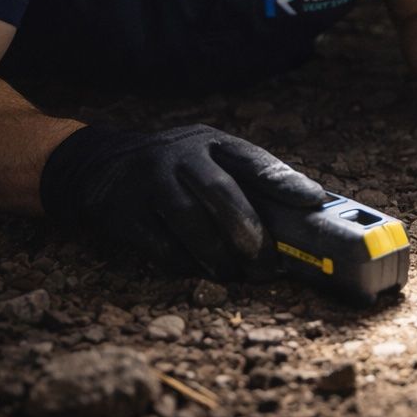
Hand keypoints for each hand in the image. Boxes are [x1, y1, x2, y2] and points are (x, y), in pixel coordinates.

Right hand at [40, 124, 326, 278]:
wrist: (102, 166)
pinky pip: (160, 244)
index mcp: (212, 142)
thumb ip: (246, 181)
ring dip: (218, 255)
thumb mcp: (208, 158)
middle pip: (220, 193)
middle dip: (248, 231)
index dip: (286, 182)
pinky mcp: (125, 211)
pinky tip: (200, 272)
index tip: (314, 203)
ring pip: (190, 221)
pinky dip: (185, 263)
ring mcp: (150, 181)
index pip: (254, 160)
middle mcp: (181, 156)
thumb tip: (301, 218)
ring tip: (236, 274)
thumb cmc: (176, 169)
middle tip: (268, 263)